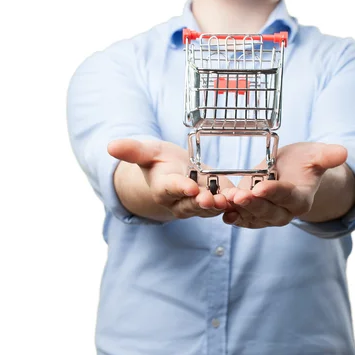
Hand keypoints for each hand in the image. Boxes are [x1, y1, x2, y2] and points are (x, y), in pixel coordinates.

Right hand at [108, 138, 235, 219]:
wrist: (169, 175)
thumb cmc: (156, 162)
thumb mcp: (146, 152)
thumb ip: (133, 151)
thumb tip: (110, 146)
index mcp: (163, 187)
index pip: (171, 189)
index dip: (180, 189)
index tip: (189, 187)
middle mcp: (180, 200)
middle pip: (191, 204)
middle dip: (202, 202)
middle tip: (213, 199)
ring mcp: (197, 204)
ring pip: (209, 208)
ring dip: (221, 205)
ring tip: (232, 200)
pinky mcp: (213, 201)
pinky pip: (224, 205)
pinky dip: (234, 203)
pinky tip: (244, 198)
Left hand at [221, 142, 347, 228]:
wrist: (293, 171)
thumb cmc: (305, 162)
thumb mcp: (315, 155)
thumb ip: (326, 156)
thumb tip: (343, 152)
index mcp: (301, 198)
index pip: (287, 196)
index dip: (274, 192)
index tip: (261, 187)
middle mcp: (285, 211)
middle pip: (269, 211)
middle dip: (253, 204)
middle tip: (239, 196)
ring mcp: (268, 214)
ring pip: (254, 216)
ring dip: (239, 210)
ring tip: (227, 200)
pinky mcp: (254, 213)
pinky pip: (244, 218)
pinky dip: (234, 217)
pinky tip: (223, 212)